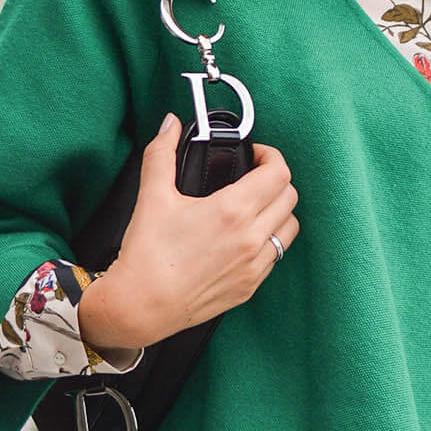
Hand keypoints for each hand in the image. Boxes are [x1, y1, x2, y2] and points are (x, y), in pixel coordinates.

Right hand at [77, 114, 298, 355]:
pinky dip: (269, 240)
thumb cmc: (147, 254)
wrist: (141, 306)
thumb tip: (170, 124)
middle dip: (275, 180)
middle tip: (254, 177)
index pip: (278, 172)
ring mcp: (254, 265)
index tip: (256, 155)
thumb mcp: (152, 196)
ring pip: (289, 228)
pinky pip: (275, 255)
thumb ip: (162, 153)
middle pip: (289, 196)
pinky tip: (246, 237)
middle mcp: (251, 238)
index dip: (271, 156)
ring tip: (255, 206)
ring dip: (278, 211)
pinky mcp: (250, 286)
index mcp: (232, 211)